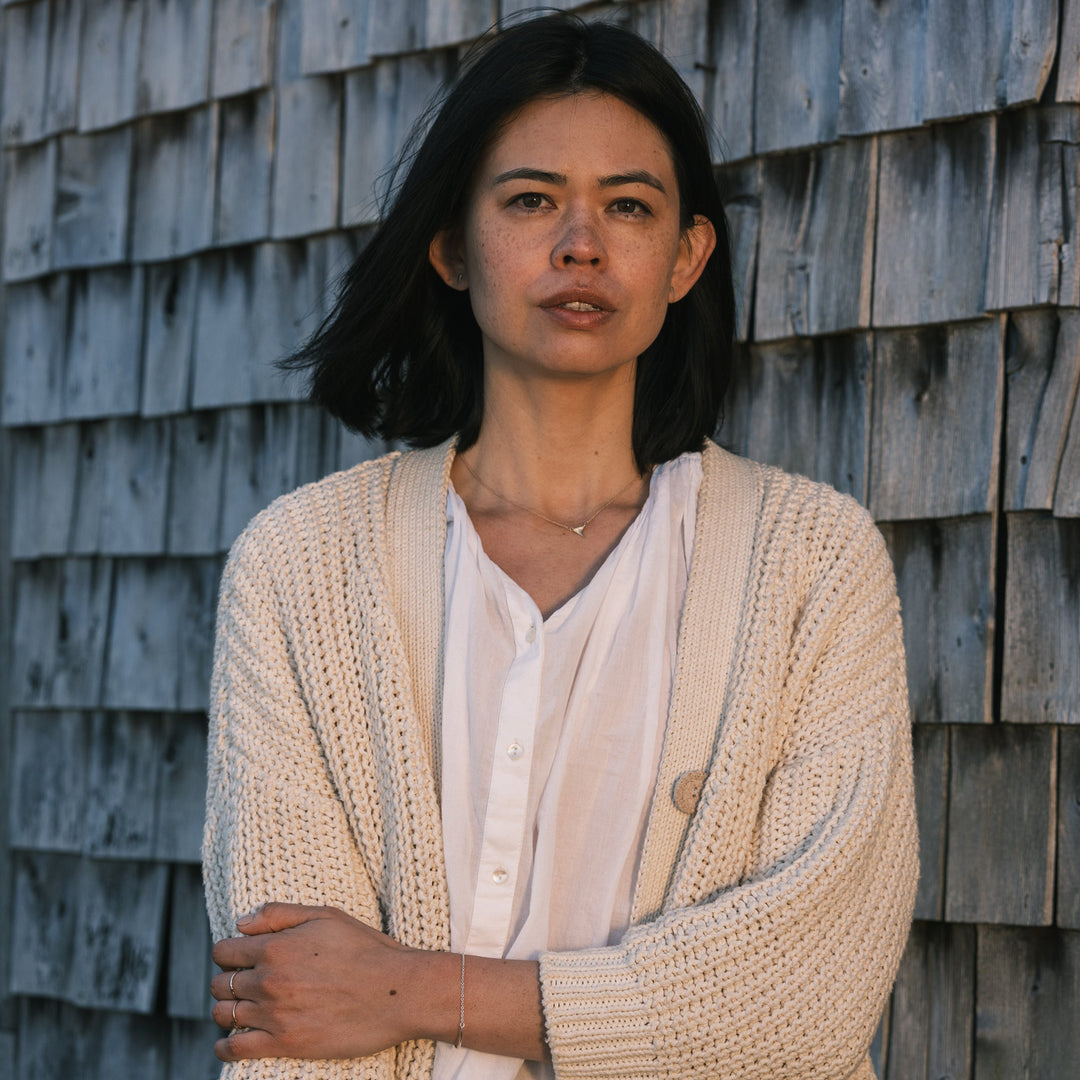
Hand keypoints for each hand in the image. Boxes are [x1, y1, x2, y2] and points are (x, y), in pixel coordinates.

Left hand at [209, 902, 456, 1061]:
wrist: (396, 992)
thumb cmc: (366, 950)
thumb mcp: (326, 916)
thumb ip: (280, 914)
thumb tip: (242, 922)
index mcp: (276, 947)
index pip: (225, 951)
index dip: (228, 952)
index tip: (237, 957)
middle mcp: (269, 981)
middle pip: (222, 983)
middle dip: (227, 980)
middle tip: (242, 982)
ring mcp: (275, 1015)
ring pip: (225, 1014)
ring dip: (227, 1010)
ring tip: (241, 1009)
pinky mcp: (286, 1044)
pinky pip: (236, 1049)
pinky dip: (226, 1045)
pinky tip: (229, 1041)